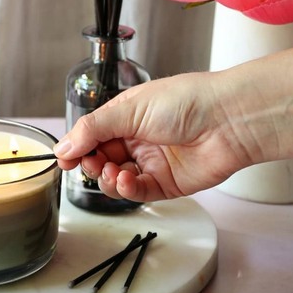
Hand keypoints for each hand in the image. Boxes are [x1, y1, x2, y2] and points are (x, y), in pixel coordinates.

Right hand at [54, 72, 251, 201]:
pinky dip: (126, 189)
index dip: (76, 148)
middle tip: (90, 164)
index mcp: (125, 116)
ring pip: (115, 179)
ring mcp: (150, 162)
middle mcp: (136, 139)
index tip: (64, 159)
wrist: (228, 120)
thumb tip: (63, 147)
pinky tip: (126, 180)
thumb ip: (92, 130)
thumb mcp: (129, 109)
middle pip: (100, 159)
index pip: (91, 135)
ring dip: (108, 179)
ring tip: (112, 172)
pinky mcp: (166, 183)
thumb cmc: (185, 101)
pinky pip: (137, 191)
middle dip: (91, 164)